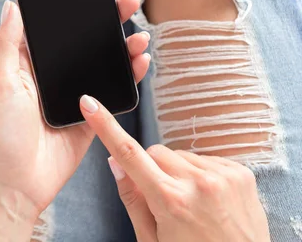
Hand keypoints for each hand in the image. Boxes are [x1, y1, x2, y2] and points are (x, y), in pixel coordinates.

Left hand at [0, 0, 149, 240]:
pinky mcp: (89, 117)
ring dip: (122, 48)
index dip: (73, 11)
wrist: (17, 184)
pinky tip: (139, 62)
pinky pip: (112, 93)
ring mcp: (71, 97)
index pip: (54, 31)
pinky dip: (127, 77)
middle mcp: (50, 78)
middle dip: (106, 23)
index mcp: (26, 66)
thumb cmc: (0, 136)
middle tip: (128, 3)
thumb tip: (11, 6)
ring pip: (101, 65)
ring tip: (139, 36)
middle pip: (83, 44)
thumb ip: (6, 44)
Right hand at [79, 95, 269, 241]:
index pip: (128, 154)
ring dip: (178, 172)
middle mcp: (197, 183)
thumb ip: (132, 199)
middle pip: (155, 152)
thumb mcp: (152, 241)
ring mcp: (223, 176)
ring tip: (191, 204)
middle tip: (161, 199)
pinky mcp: (241, 173)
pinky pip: (205, 159)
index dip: (105, 126)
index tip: (90, 104)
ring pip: (180, 155)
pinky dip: (201, 174)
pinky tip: (208, 199)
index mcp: (170, 201)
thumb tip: (114, 163)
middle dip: (151, 169)